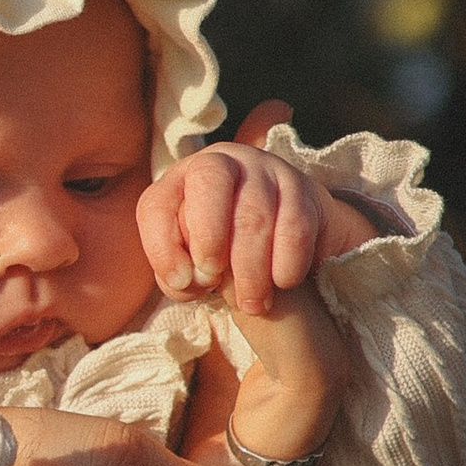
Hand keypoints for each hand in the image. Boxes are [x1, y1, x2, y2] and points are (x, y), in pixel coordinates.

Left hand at [137, 100, 360, 318]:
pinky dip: (286, 263)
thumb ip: (180, 275)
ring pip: (255, 213)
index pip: (158, 204)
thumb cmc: (224, 254)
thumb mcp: (192, 263)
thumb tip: (190, 280)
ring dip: (251, 269)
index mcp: (182, 180)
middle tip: (214, 281)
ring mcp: (268, 170)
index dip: (163, 247)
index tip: (181, 283)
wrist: (284, 237)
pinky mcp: (306, 190)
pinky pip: (296, 227)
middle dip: (208, 238)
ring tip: (252, 302)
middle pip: (209, 183)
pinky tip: (282, 281)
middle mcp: (224, 162)